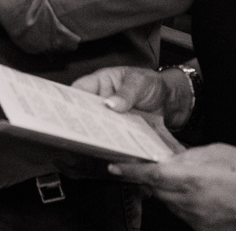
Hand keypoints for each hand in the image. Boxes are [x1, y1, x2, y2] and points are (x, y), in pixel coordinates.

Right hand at [73, 65, 194, 134]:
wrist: (171, 101)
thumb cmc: (152, 84)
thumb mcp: (139, 83)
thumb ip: (127, 93)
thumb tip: (111, 104)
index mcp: (101, 83)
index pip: (79, 89)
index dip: (69, 100)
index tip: (64, 112)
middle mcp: (101, 100)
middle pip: (83, 112)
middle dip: (79, 122)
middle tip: (76, 134)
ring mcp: (110, 117)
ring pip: (95, 127)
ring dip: (94, 136)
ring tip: (89, 146)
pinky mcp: (119, 131)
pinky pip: (110, 137)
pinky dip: (108, 144)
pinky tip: (108, 152)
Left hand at [109, 144, 235, 230]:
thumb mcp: (217, 152)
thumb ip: (190, 156)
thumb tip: (170, 158)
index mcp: (193, 179)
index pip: (152, 176)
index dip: (131, 171)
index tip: (116, 166)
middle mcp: (191, 202)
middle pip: (156, 191)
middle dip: (149, 179)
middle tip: (147, 166)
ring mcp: (196, 219)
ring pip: (168, 203)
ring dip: (167, 191)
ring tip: (184, 179)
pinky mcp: (203, 229)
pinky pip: (182, 214)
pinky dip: (182, 203)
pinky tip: (198, 194)